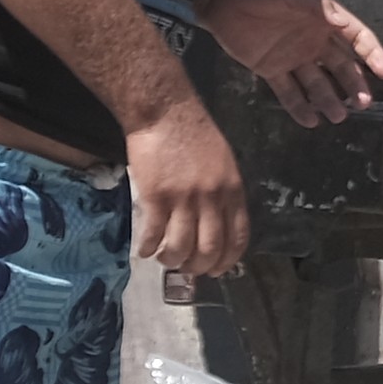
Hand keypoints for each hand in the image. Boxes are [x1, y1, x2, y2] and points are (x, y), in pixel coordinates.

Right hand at [123, 98, 251, 279]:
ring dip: (171, 260)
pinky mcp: (156, 197)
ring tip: (164, 258)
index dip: (227, 260)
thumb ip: (223, 193)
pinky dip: (148, 248)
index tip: (216, 270)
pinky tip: (144, 250)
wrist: (165, 113)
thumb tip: (218, 224)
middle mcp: (212, 198)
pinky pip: (153, 234)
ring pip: (181, 247)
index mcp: (232, 190)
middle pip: (210, 248)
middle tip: (187, 269)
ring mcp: (184, 199)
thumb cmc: (195, 135)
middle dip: (198, 267)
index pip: (238, 237)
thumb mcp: (223, 163)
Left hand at [198, 0, 382, 127]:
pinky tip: (310, 121)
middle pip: (341, 66)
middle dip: (354, 84)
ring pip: (317, 83)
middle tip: (363, 103)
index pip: (356, 38)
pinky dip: (298, 107)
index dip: (372, 54)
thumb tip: (343, 22)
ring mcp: (292, 56)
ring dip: (329, 100)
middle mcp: (313, 39)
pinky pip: (288, 92)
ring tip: (338, 117)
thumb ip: (316, 6)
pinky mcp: (270, 69)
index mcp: (324, 18)